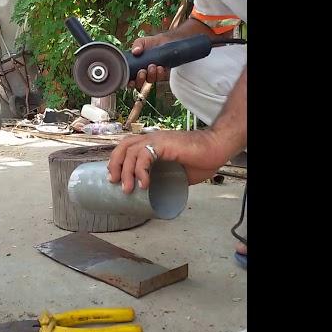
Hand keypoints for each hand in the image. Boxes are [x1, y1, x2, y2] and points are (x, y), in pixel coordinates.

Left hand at [107, 130, 229, 193]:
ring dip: (126, 171)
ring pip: (131, 151)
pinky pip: (145, 155)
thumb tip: (158, 192)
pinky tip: (144, 183)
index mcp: (154, 144)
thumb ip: (166, 177)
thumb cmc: (202, 159)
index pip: (128, 147)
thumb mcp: (178, 172)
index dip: (117, 161)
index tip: (114, 178)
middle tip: (114, 182)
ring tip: (128, 189)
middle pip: (124, 146)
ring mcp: (158, 139)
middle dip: (115, 164)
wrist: (217, 148)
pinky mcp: (165, 144)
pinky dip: (141, 170)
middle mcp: (152, 139)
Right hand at [127, 34, 171, 89]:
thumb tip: (135, 51)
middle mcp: (143, 73)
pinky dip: (159, 73)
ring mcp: (153, 74)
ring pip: (150, 80)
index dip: (129, 83)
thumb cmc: (151, 43)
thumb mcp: (141, 42)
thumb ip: (136, 45)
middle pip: (139, 83)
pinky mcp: (163, 74)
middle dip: (140, 79)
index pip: (130, 79)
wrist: (165, 40)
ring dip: (151, 74)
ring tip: (152, 65)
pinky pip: (160, 78)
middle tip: (142, 71)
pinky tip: (160, 67)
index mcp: (135, 67)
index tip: (131, 82)